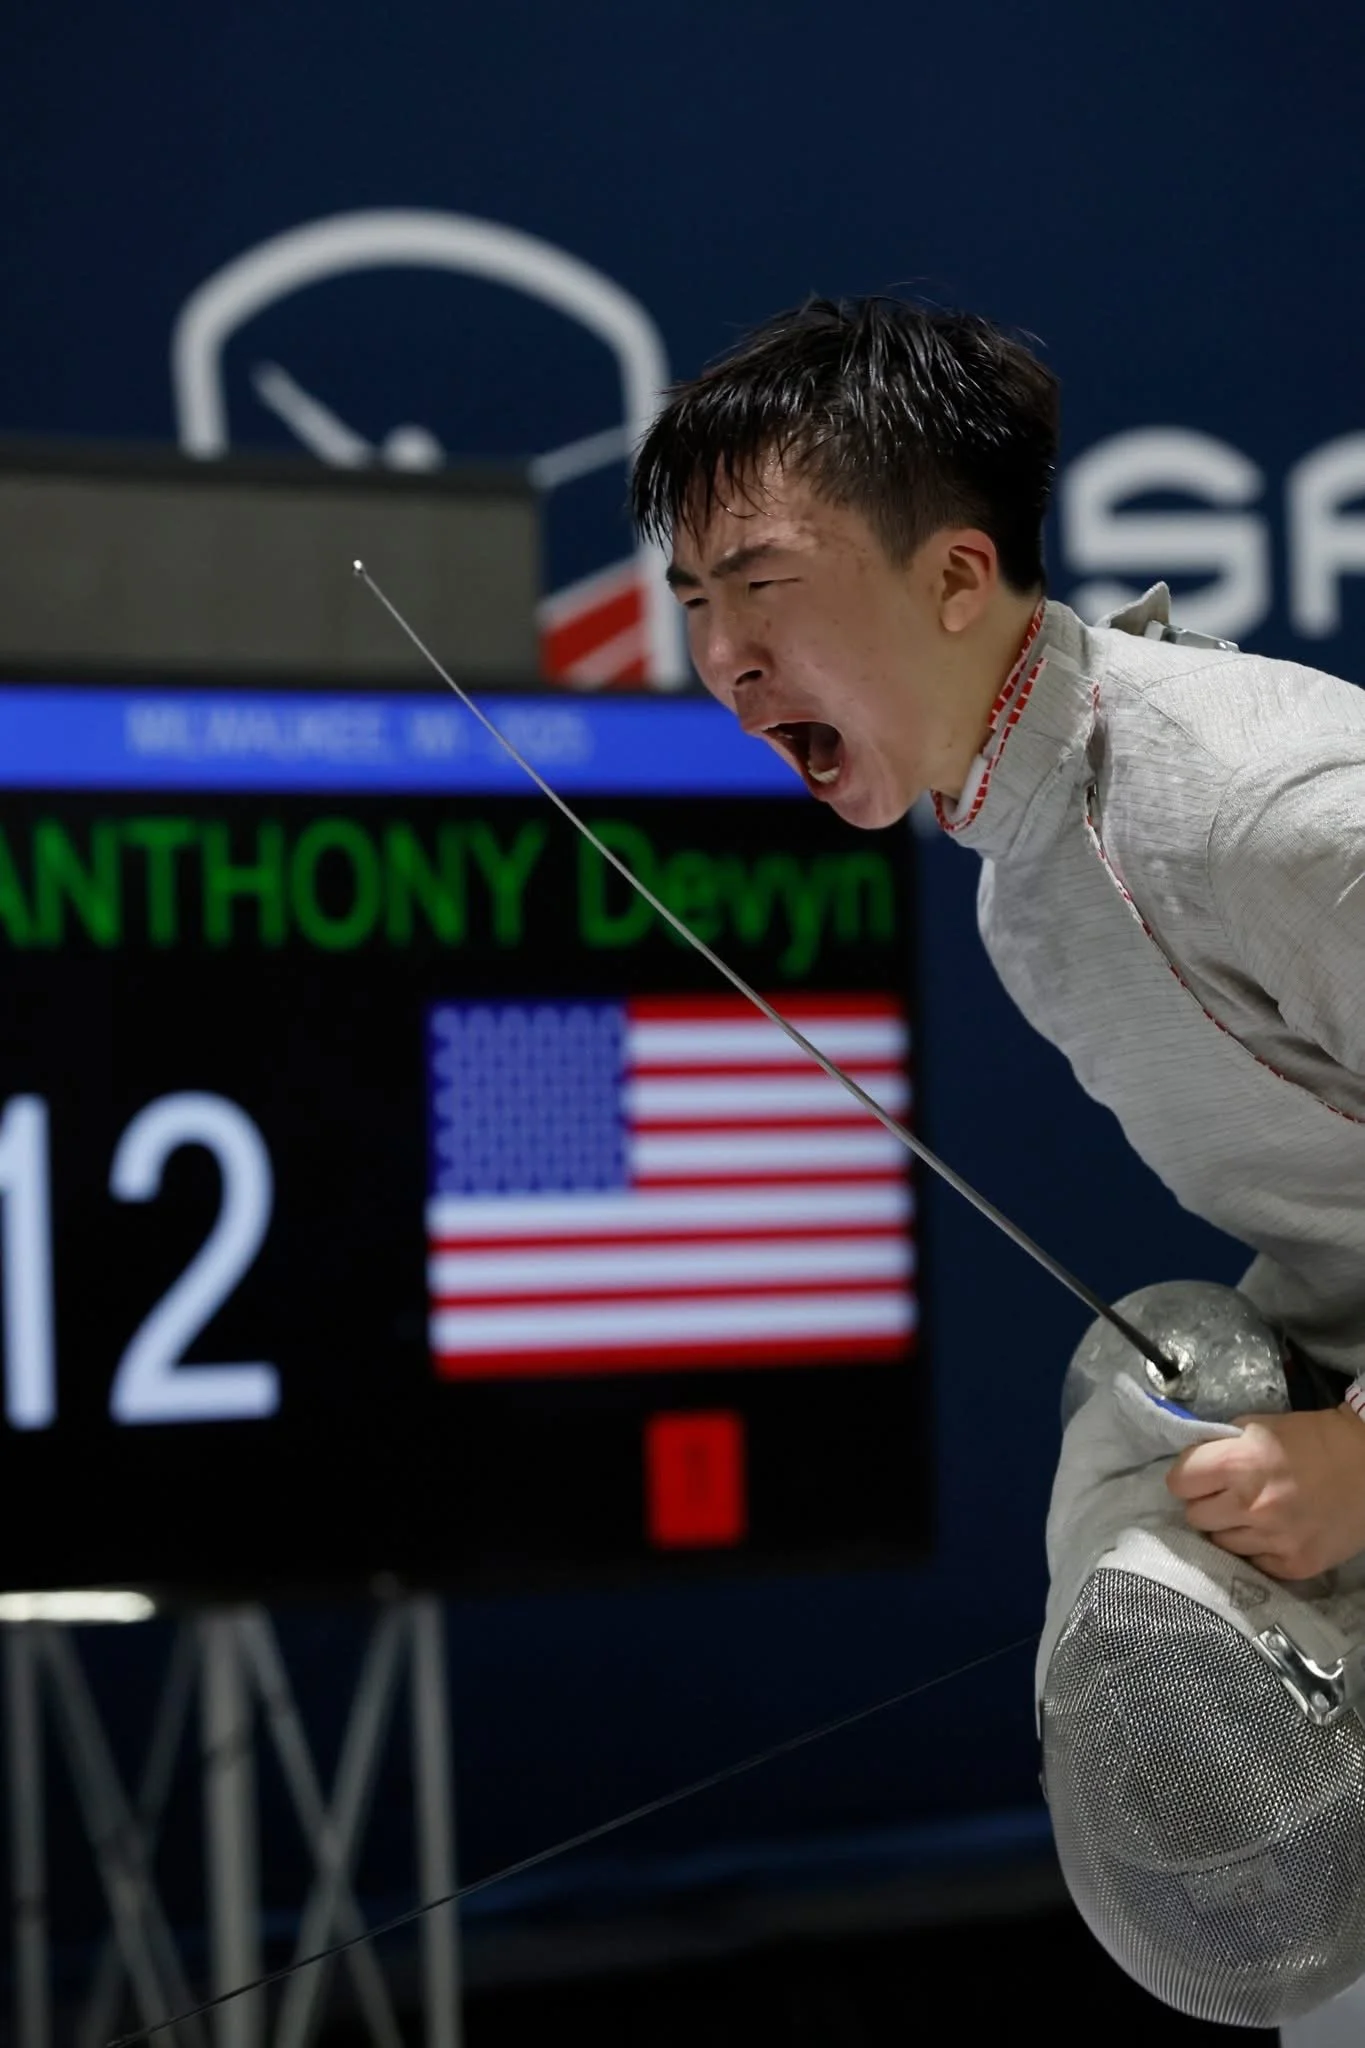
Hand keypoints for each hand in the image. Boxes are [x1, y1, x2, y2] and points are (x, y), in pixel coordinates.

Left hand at [1166, 1405, 1364, 1580]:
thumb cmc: (1312, 1439)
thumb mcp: (1258, 1427)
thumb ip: (1220, 1448)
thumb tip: (1191, 1466)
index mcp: (1239, 1463)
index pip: (1179, 1482)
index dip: (1187, 1477)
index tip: (1199, 1476)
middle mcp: (1252, 1505)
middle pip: (1194, 1516)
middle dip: (1206, 1503)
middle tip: (1227, 1495)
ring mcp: (1274, 1540)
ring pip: (1220, 1543)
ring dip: (1230, 1528)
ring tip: (1254, 1513)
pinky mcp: (1294, 1565)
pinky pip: (1253, 1562)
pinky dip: (1258, 1548)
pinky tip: (1275, 1531)